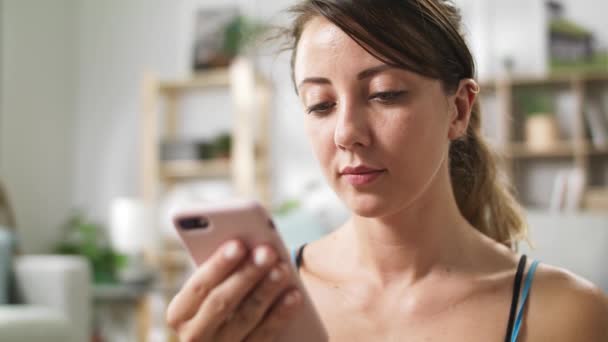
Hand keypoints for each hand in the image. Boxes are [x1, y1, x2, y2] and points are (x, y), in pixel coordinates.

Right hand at [166, 240, 301, 341]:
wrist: (225, 338)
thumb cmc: (221, 298)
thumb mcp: (211, 288)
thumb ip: (220, 271)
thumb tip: (246, 245)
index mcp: (180, 313)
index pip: (198, 287)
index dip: (218, 265)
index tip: (239, 244)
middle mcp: (195, 336)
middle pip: (222, 302)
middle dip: (247, 274)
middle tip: (267, 252)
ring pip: (245, 318)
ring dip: (266, 290)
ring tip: (282, 269)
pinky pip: (265, 336)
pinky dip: (280, 314)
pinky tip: (294, 295)